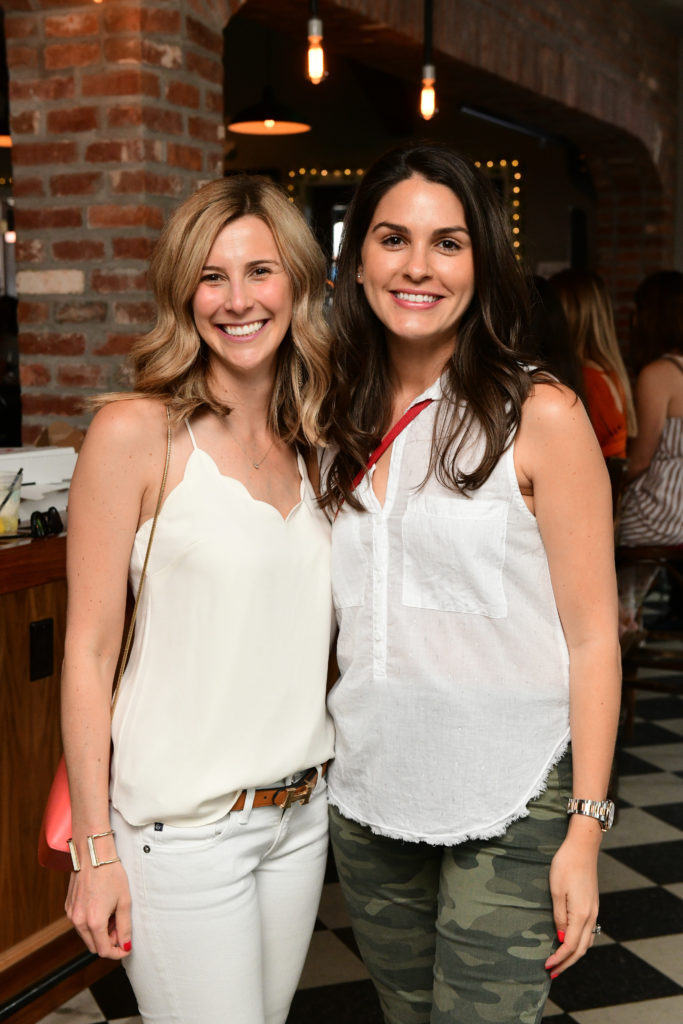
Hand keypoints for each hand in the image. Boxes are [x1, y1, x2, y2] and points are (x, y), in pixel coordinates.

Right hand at [65, 861, 132, 959]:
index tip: (125, 947)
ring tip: (112, 913)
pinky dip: (91, 922)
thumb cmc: (110, 874)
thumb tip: (125, 945)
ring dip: (100, 932)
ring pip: (86, 935)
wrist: (93, 854)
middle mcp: (79, 921)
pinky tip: (101, 906)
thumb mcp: (124, 901)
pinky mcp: (68, 907)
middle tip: (120, 926)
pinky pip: (80, 923)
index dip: (117, 952)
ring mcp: (71, 914)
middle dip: (109, 941)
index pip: (104, 951)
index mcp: (94, 922)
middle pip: (94, 946)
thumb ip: (125, 927)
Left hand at [544, 822, 600, 977]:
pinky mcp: (593, 905)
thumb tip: (562, 939)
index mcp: (582, 915)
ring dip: (574, 956)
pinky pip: (589, 932)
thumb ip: (560, 917)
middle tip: (552, 973)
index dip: (559, 959)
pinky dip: (580, 944)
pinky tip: (571, 944)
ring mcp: (594, 911)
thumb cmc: (566, 865)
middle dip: (566, 963)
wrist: (583, 847)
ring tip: (560, 963)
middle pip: (581, 949)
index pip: (571, 946)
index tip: (546, 967)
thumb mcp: (556, 890)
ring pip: (587, 942)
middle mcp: (591, 916)